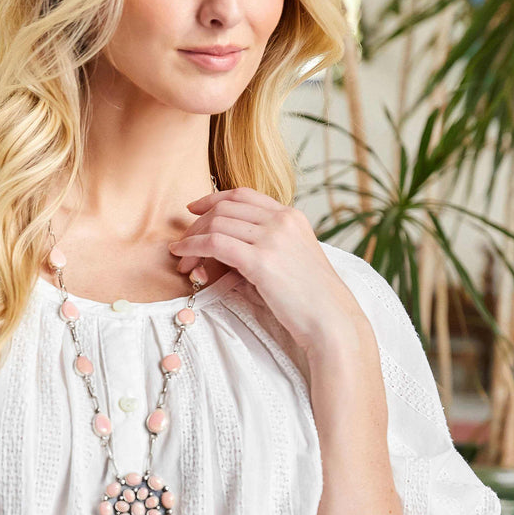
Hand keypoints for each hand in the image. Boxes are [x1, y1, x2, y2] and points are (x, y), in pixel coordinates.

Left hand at [167, 186, 364, 353]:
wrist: (332, 320)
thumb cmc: (312, 299)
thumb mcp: (293, 259)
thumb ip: (266, 245)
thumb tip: (226, 249)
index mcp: (292, 216)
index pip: (243, 195)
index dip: (213, 198)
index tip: (193, 209)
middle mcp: (282, 221)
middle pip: (225, 208)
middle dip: (197, 225)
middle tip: (184, 245)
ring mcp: (273, 238)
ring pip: (216, 224)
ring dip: (192, 240)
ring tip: (182, 260)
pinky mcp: (261, 260)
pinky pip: (215, 244)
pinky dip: (193, 248)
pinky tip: (184, 258)